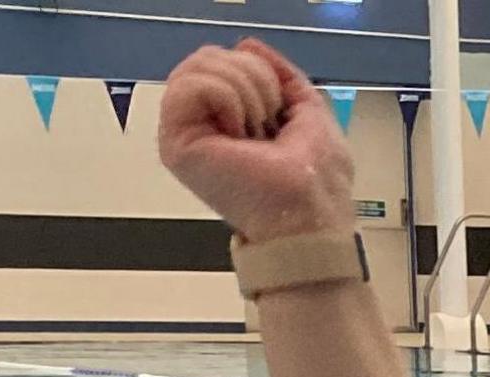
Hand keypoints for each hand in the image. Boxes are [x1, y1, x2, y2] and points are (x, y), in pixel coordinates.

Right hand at [160, 39, 355, 243]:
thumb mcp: (310, 112)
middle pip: (211, 56)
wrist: (308, 217)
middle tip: (266, 124)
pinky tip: (238, 134)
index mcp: (228, 116)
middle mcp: (201, 121)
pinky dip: (229, 100)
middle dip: (254, 79)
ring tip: (254, 132)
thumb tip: (247, 45)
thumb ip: (282, 76)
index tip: (278, 114)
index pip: (225, 59)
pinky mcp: (174, 141)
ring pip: (201, 64)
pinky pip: (193, 84)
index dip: (261, 73)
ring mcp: (183, 131)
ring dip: (246, 92)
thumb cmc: (316, 180)